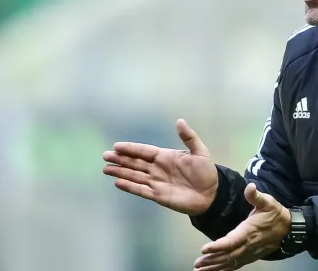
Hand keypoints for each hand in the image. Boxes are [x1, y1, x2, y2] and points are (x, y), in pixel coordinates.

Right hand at [103, 119, 217, 215]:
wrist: (212, 194)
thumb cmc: (207, 172)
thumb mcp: (200, 152)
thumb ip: (189, 137)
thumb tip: (179, 121)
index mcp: (166, 157)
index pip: (144, 151)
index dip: (131, 149)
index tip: (117, 146)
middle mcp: (158, 168)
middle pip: (135, 163)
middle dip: (120, 159)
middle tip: (105, 155)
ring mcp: (157, 182)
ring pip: (134, 176)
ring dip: (120, 172)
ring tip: (106, 169)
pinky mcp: (158, 195)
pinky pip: (141, 190)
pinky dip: (129, 187)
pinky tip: (118, 182)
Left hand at [193, 183, 290, 269]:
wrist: (288, 229)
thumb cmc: (275, 214)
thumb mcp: (268, 202)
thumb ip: (256, 196)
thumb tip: (250, 187)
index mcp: (249, 231)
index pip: (231, 241)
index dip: (218, 246)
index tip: (204, 249)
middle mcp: (248, 245)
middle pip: (227, 255)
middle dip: (211, 260)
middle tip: (197, 264)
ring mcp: (249, 253)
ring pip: (230, 262)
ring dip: (215, 267)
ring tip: (200, 270)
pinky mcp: (251, 256)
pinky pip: (236, 265)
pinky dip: (225, 269)